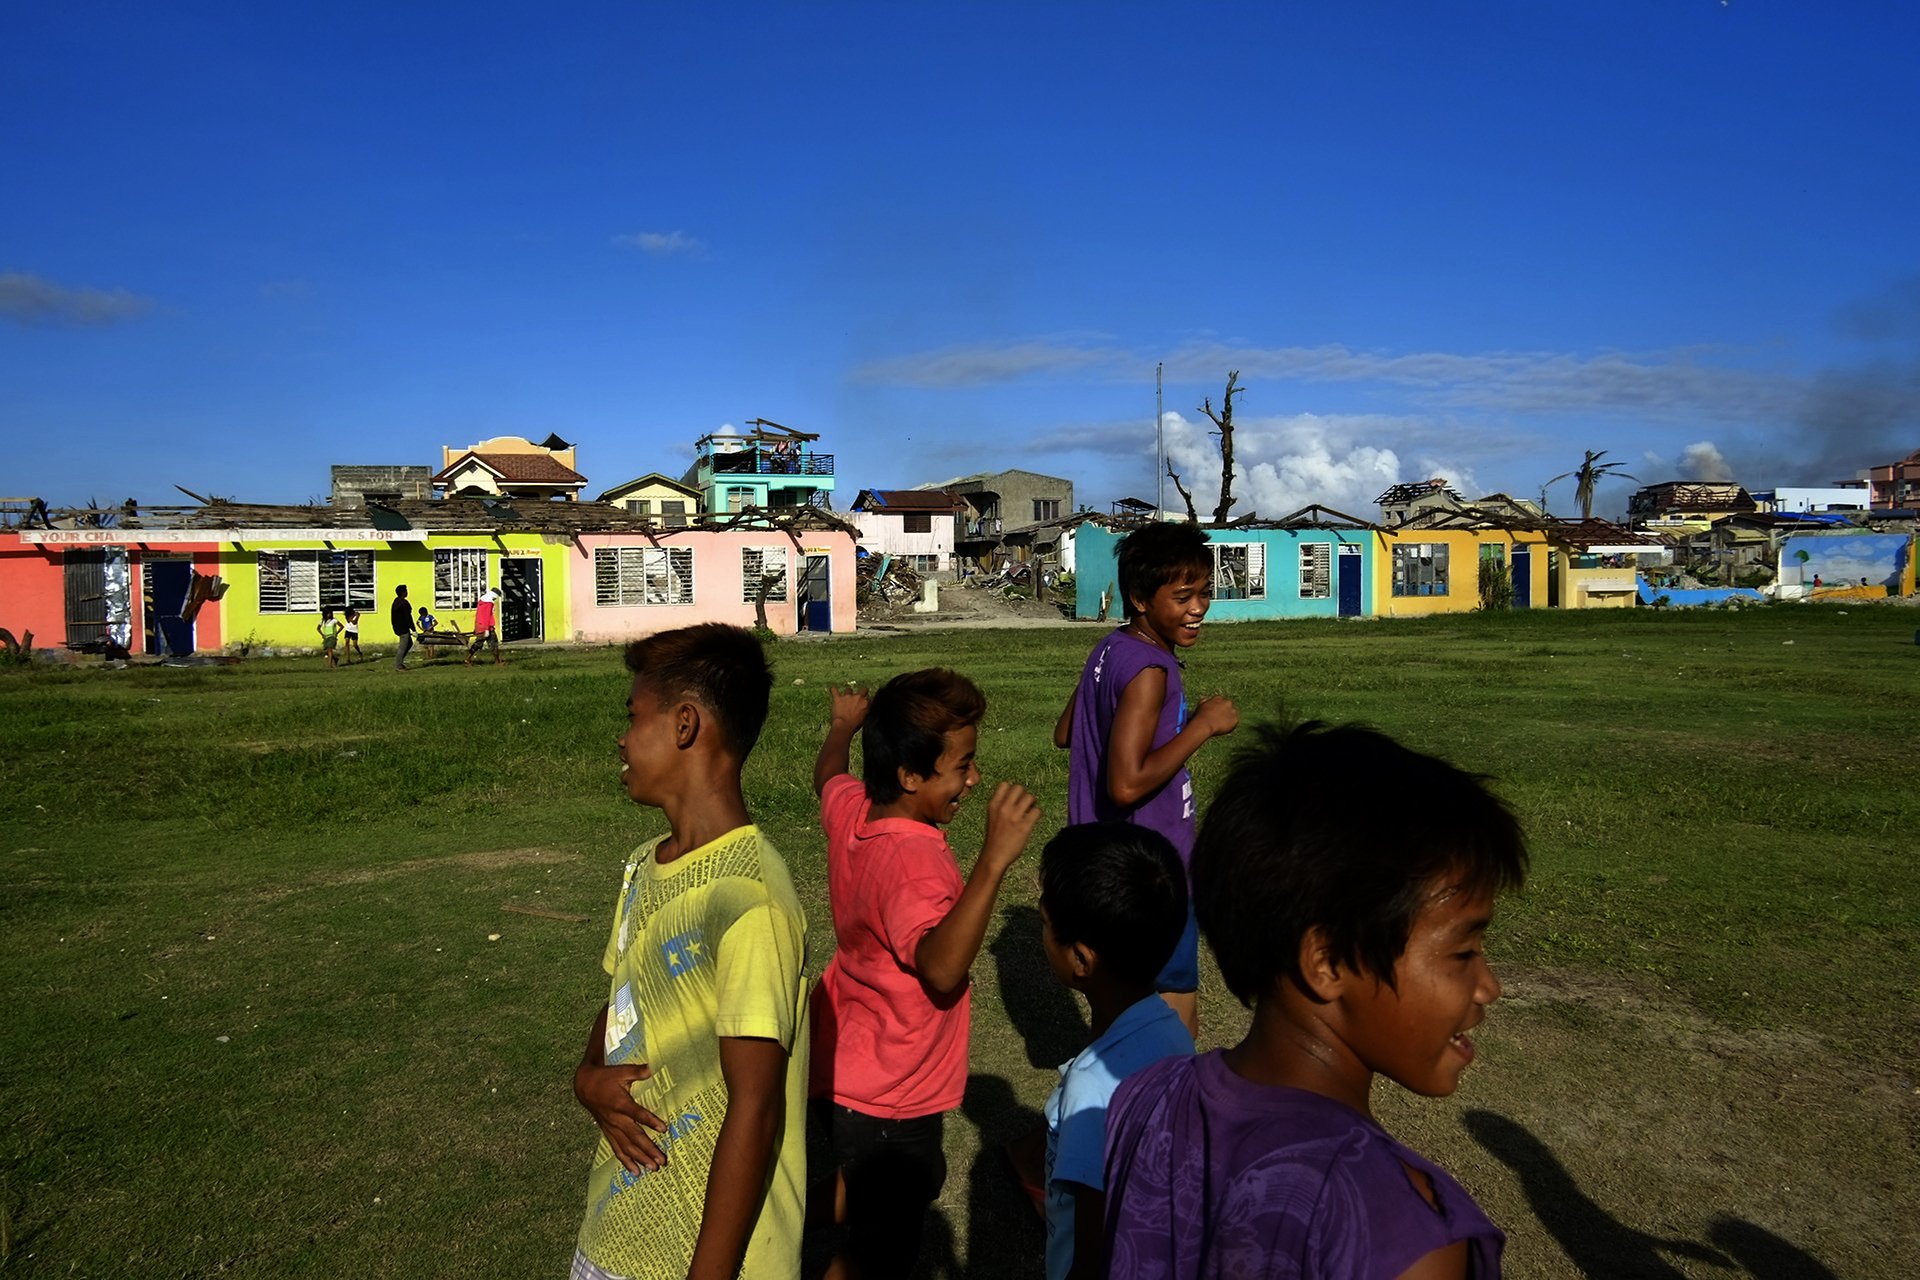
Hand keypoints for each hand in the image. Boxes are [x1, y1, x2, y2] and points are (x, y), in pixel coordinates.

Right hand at [573, 1059, 668, 1174]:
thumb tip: (651, 1068)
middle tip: (662, 1161)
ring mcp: (612, 1128)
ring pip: (626, 1147)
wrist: (584, 1086)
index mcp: (620, 1103)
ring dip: (640, 1159)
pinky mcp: (608, 1132)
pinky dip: (626, 1161)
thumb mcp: (621, 1071)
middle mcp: (616, 1119)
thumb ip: (637, 1071)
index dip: (650, 1121)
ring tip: (653, 1169)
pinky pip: (617, 1150)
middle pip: (634, 1137)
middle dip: (648, 1149)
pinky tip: (636, 1172)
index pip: (637, 1114)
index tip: (664, 1128)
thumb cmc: (605, 1077)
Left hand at [828, 683, 869, 729]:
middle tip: (859, 697)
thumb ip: (865, 710)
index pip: (869, 699)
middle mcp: (858, 697)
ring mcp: (848, 697)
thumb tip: (864, 708)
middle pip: (863, 690)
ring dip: (847, 693)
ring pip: (849, 690)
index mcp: (866, 703)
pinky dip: (834, 690)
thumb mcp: (864, 718)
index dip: (866, 701)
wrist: (844, 726)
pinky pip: (834, 690)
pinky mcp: (838, 698)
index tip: (864, 704)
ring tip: (845, 698)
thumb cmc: (854, 725)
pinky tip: (833, 689)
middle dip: (862, 692)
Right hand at [980, 782, 1040, 869]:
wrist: (994, 856)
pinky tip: (1033, 820)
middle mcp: (1004, 808)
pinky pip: (1037, 811)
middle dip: (1024, 795)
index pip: (1005, 784)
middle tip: (1025, 805)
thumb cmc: (994, 838)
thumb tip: (1015, 797)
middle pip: (1019, 788)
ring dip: (1032, 804)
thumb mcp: (992, 817)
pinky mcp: (1025, 826)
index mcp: (994, 805)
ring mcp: (1014, 816)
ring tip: (1030, 812)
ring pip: (1030, 797)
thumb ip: (1001, 806)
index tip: (1015, 799)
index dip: (1012, 790)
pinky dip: (1037, 814)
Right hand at [1194, 694, 1238, 737]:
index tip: (1215, 714)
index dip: (1218, 708)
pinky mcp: (1235, 720)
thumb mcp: (1201, 704)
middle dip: (1225, 712)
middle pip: (1228, 708)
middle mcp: (1228, 703)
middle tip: (1219, 720)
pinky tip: (1223, 728)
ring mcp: (1232, 711)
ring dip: (1228, 719)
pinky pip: (1234, 723)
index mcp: (1219, 698)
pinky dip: (1230, 726)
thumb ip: (1206, 701)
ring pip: (1232, 715)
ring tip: (1220, 725)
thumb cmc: (1201, 715)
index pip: (1221, 702)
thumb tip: (1207, 700)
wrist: (1205, 725)